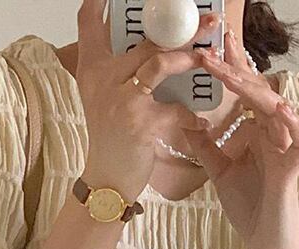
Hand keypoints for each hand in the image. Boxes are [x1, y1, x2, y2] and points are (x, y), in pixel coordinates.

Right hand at [75, 0, 221, 200]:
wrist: (106, 180)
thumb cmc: (110, 140)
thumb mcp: (103, 99)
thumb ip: (117, 71)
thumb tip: (151, 45)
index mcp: (92, 69)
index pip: (89, 22)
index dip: (101, 1)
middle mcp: (102, 79)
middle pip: (144, 40)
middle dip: (181, 29)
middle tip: (209, 22)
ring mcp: (122, 100)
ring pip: (160, 63)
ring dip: (190, 59)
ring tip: (209, 59)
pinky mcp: (141, 123)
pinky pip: (176, 109)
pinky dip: (192, 116)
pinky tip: (201, 122)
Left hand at [181, 30, 298, 248]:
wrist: (264, 244)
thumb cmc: (248, 208)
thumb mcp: (219, 171)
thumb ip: (207, 146)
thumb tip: (185, 122)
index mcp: (257, 132)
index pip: (244, 94)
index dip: (231, 71)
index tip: (210, 50)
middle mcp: (274, 135)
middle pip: (260, 94)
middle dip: (238, 72)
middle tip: (216, 50)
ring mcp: (287, 150)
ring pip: (277, 110)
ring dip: (255, 91)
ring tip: (234, 75)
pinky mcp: (295, 168)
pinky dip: (293, 124)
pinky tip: (279, 109)